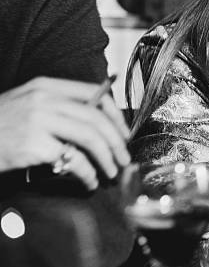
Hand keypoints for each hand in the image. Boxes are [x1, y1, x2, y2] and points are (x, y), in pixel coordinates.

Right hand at [0, 77, 130, 189]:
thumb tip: (97, 125)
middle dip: (117, 141)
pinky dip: (87, 172)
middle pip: (96, 118)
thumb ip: (59, 108)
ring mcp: (38, 120)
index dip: (115, 115)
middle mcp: (44, 99)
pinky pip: (72, 159)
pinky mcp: (33, 144)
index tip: (123, 133)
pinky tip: (89, 180)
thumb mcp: (27, 105)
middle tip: (124, 158)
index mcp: (47, 86)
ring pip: (90, 137)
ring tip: (111, 171)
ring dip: (107, 157)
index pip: (95, 93)